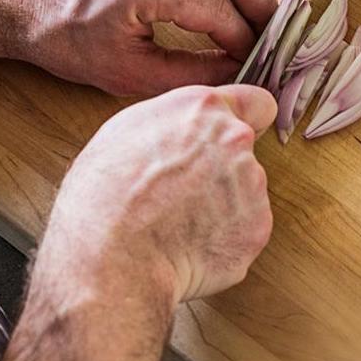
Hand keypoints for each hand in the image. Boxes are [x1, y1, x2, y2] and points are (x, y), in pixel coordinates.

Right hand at [0, 85, 274, 360]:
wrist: (113, 258)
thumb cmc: (104, 196)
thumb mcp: (125, 131)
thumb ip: (173, 124)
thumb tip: (182, 133)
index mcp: (203, 108)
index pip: (257, 102)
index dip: (248, 120)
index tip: (235, 137)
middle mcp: (236, 140)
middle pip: (244, 151)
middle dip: (222, 167)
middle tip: (182, 191)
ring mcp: (251, 185)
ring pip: (245, 193)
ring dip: (222, 205)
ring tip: (177, 223)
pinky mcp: (256, 229)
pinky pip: (244, 230)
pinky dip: (223, 239)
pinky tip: (188, 245)